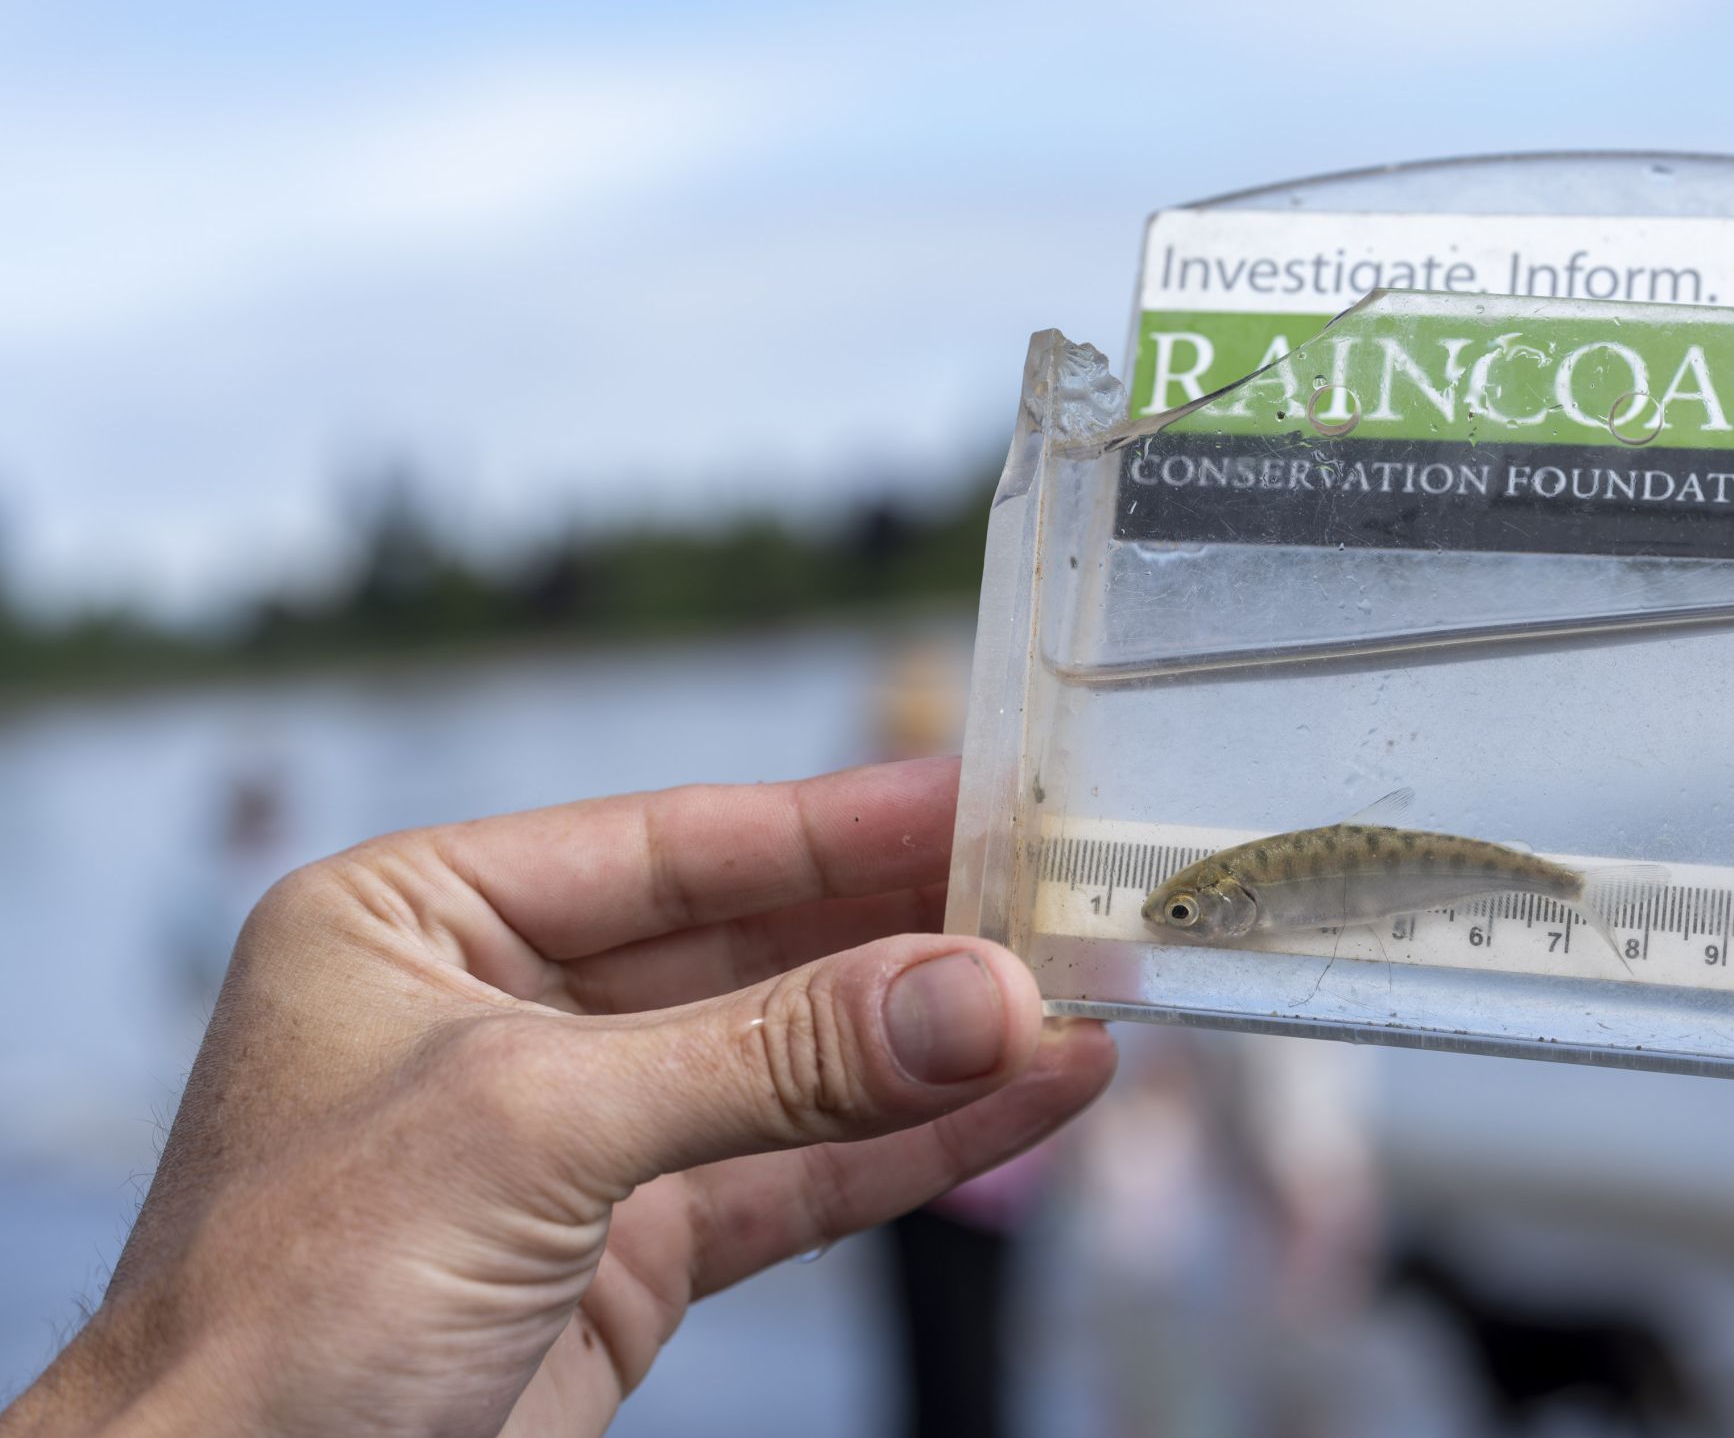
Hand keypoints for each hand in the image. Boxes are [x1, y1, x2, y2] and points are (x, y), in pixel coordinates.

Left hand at [0, 757, 1115, 1437]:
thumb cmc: (277, 1313)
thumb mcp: (531, 1130)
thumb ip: (768, 1058)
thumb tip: (974, 995)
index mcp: (420, 921)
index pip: (677, 844)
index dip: (844, 823)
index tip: (987, 798)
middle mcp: (500, 1014)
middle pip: (754, 948)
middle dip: (911, 938)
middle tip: (1061, 907)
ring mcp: (572, 1142)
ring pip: (795, 1068)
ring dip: (938, 1046)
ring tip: (1077, 1006)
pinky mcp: (628, 1259)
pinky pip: (799, 1177)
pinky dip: (916, 1147)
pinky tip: (1025, 1100)